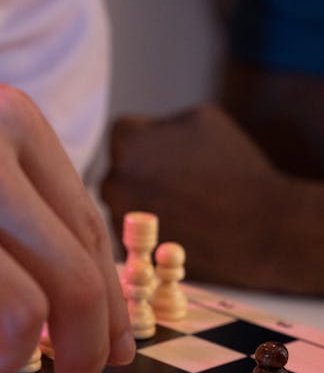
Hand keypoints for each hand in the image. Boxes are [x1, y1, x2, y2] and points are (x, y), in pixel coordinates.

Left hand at [102, 105, 321, 292]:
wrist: (259, 227)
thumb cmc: (235, 169)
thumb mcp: (200, 120)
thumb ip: (161, 124)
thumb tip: (144, 133)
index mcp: (128, 140)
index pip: (123, 137)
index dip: (148, 145)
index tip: (173, 157)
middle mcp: (113, 179)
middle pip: (119, 173)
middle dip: (142, 176)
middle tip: (181, 184)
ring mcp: (119, 219)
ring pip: (125, 206)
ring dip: (146, 205)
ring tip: (188, 207)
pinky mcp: (131, 251)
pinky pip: (134, 237)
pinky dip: (152, 234)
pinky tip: (184, 229)